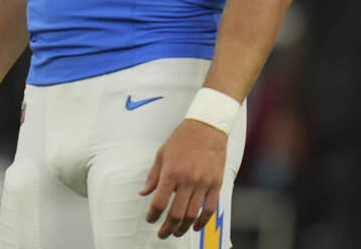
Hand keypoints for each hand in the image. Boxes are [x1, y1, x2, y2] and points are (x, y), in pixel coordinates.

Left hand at [140, 119, 227, 238]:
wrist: (207, 127)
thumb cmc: (183, 138)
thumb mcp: (162, 154)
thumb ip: (153, 176)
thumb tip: (144, 192)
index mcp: (171, 173)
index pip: (160, 202)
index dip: (153, 215)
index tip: (150, 220)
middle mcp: (187, 180)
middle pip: (176, 213)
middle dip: (167, 228)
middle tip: (162, 234)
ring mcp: (203, 183)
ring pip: (192, 214)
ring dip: (183, 227)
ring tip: (176, 232)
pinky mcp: (216, 184)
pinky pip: (210, 208)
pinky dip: (202, 221)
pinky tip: (195, 226)